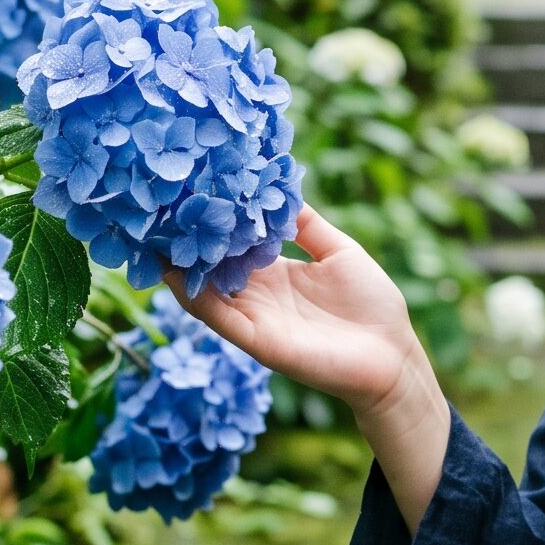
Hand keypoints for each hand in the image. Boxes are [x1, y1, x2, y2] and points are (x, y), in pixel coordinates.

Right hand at [169, 203, 420, 410]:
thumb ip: (307, 225)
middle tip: (153, 208)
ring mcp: (255, 319)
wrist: (393, 356)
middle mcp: (257, 295)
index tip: (188, 189)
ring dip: (178, 266)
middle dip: (183, 240)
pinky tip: (173, 275)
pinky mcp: (260, 342)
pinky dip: (195, 298)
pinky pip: (220, 318)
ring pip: (204, 291)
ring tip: (150, 236)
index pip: (232, 243)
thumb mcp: (339, 251)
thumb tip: (279, 187)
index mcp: (275, 273)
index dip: (212, 219)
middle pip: (210, 266)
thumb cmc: (372, 305)